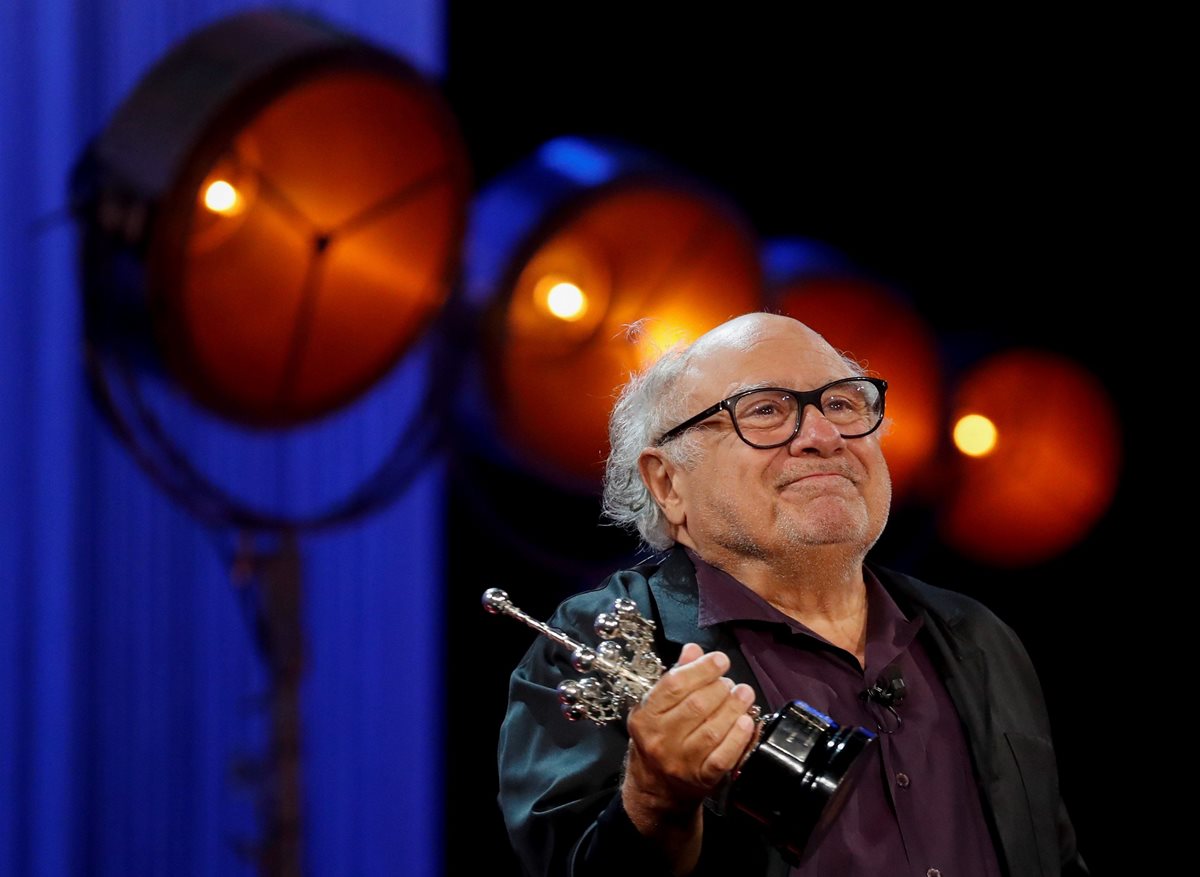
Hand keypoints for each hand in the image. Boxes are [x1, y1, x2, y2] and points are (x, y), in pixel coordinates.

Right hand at [621, 643, 757, 870]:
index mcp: (645, 717)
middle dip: (720, 688)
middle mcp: (660, 740)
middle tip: (731, 682)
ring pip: (712, 730)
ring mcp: (681, 762)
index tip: (720, 660)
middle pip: (696, 705)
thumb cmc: (657, 741)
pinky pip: (723, 756)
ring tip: (745, 694)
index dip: (701, 669)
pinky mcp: (702, 779)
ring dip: (734, 707)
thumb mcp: (656, 709)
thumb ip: (675, 678)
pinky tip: (747, 722)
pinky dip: (738, 737)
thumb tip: (694, 650)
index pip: (674, 685)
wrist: (656, 791)